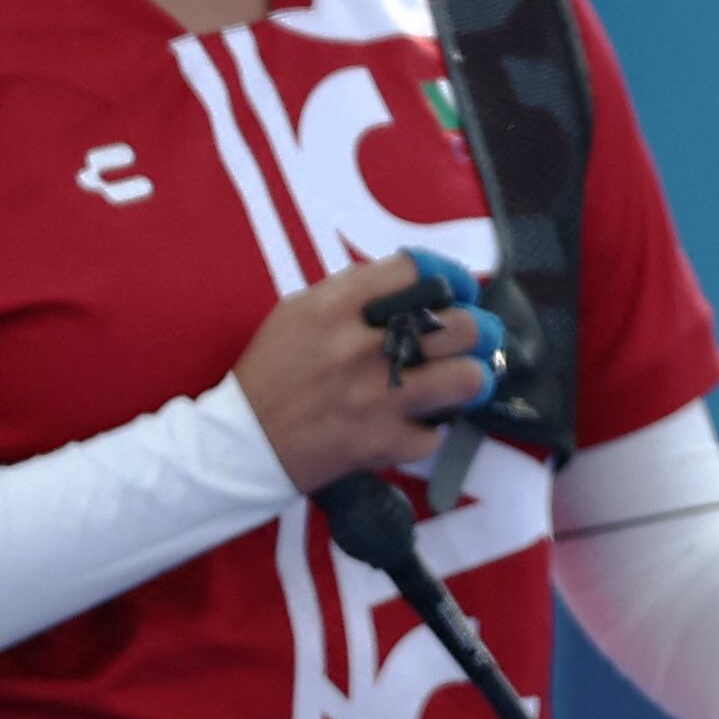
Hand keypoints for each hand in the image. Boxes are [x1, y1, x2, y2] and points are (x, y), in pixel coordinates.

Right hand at [234, 249, 501, 494]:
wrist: (238, 446)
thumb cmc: (273, 374)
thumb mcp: (300, 313)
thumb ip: (355, 291)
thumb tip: (417, 279)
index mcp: (333, 309)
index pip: (417, 272)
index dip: (451, 277)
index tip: (459, 289)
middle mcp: (357, 350)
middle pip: (459, 325)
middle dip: (479, 329)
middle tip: (476, 336)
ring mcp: (372, 400)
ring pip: (464, 379)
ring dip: (473, 377)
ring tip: (465, 378)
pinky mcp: (379, 445)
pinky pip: (436, 435)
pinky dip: (432, 430)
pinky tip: (420, 422)